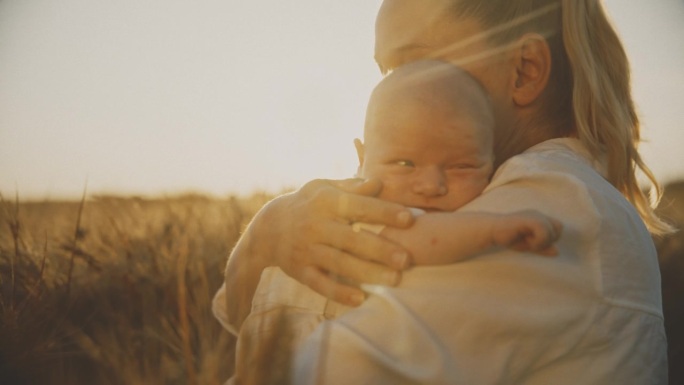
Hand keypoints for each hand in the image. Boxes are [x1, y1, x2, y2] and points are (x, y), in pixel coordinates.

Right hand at [249, 178, 413, 305]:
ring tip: (394, 280)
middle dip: (380, 249)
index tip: (410, 219)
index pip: (359, 206)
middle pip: (351, 239)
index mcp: (326, 202)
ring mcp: (307, 250)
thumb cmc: (307, 204)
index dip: (384, 212)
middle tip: (407, 259)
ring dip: (368, 273)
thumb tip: (380, 182)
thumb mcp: (324, 188)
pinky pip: (320, 284)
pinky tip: (360, 299)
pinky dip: (339, 293)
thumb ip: (353, 187)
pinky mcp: (300, 270)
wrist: (267, 228)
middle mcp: (316, 226)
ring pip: (339, 264)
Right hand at [491, 210, 562, 255]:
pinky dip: (539, 241)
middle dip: (550, 239)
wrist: (490, 230)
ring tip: (529, 244)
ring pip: (552, 230)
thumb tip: (557, 252)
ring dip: (543, 241)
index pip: (558, 227)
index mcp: (539, 218)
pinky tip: (528, 242)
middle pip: (559, 227)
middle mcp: (538, 214)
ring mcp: (533, 215)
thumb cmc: (508, 237)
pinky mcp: (528, 219)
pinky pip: (543, 230)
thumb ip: (542, 248)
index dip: (552, 238)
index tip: (537, 243)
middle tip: (533, 244)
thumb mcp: (528, 245)